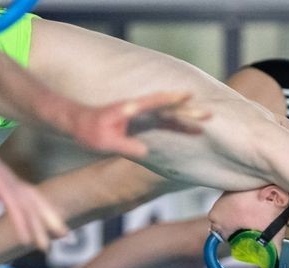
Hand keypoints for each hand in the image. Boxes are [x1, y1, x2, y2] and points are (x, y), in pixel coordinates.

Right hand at [0, 132, 65, 248]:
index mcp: (4, 184)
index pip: (28, 201)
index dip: (41, 214)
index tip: (53, 229)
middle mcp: (9, 182)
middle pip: (34, 203)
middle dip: (50, 220)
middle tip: (66, 237)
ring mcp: (4, 181)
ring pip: (27, 207)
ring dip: (36, 227)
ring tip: (45, 247)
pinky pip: (12, 206)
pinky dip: (21, 222)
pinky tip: (26, 238)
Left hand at [70, 91, 210, 157]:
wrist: (80, 121)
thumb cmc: (89, 129)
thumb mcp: (104, 141)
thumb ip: (124, 145)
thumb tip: (145, 151)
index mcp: (130, 108)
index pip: (154, 102)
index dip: (171, 99)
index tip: (188, 95)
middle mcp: (139, 108)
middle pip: (168, 107)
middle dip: (188, 109)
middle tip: (208, 112)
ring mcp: (142, 113)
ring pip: (169, 112)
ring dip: (186, 115)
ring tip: (207, 117)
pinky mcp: (143, 120)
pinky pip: (164, 120)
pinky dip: (178, 122)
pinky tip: (190, 126)